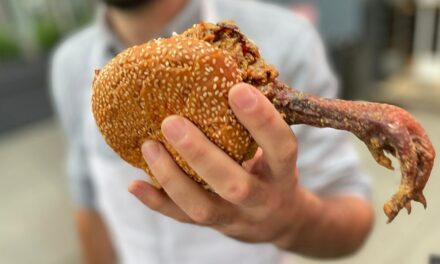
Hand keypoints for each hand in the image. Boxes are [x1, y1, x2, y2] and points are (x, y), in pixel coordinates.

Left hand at [129, 82, 308, 244]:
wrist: (279, 221)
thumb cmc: (273, 171)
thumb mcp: (277, 150)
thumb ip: (258, 124)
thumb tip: (222, 73)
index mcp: (283, 174)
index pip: (281, 148)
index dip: (262, 121)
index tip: (236, 90)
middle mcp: (262, 199)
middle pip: (235, 185)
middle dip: (202, 154)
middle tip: (172, 122)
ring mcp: (236, 218)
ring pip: (203, 207)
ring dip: (172, 177)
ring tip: (149, 145)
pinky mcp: (213, 225)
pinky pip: (182, 218)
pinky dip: (157, 202)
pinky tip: (135, 185)